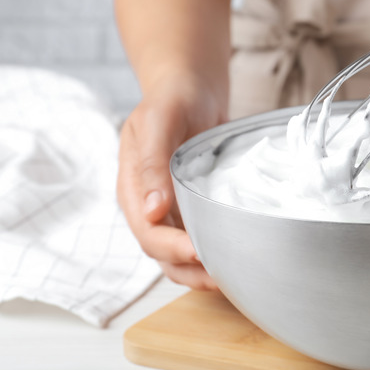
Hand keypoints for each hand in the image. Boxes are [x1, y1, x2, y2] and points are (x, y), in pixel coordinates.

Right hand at [117, 76, 225, 289]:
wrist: (191, 90)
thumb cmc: (174, 100)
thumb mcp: (160, 121)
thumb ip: (153, 162)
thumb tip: (153, 210)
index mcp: (133, 188)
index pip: (148, 232)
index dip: (172, 248)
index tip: (200, 253)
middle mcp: (149, 205)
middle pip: (162, 252)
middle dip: (190, 269)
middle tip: (224, 276)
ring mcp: (171, 209)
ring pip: (179, 255)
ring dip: (201, 272)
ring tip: (232, 279)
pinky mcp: (193, 208)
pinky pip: (199, 239)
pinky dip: (213, 255)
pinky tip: (236, 261)